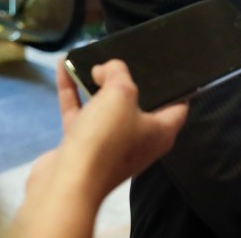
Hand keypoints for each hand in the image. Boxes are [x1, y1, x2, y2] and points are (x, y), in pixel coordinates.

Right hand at [30, 59, 188, 203]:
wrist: (67, 184)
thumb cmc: (107, 139)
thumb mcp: (121, 94)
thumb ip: (118, 73)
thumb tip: (106, 70)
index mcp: (160, 132)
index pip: (178, 106)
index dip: (176, 86)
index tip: (168, 66)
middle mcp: (138, 139)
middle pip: (137, 103)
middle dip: (127, 79)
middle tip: (121, 55)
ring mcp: (109, 144)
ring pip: (104, 107)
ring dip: (94, 82)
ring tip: (88, 56)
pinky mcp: (82, 146)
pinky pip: (80, 112)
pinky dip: (73, 91)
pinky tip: (62, 67)